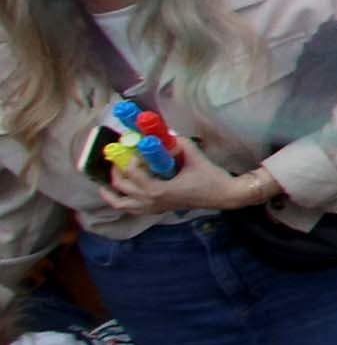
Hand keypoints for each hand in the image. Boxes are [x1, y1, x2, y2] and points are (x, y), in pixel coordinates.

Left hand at [103, 152, 274, 217]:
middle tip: (116, 155)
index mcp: (156, 189)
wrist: (223, 195)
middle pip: (121, 186)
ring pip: (120, 203)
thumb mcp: (194, 156)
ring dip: (110, 192)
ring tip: (105, 181)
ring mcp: (153, 208)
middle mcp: (150, 200)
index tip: (128, 144)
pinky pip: (132, 209)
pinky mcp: (157, 210)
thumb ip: (178, 142)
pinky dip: (122, 202)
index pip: (131, 171)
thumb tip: (163, 133)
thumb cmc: (210, 177)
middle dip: (115, 169)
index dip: (127, 156)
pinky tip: (121, 194)